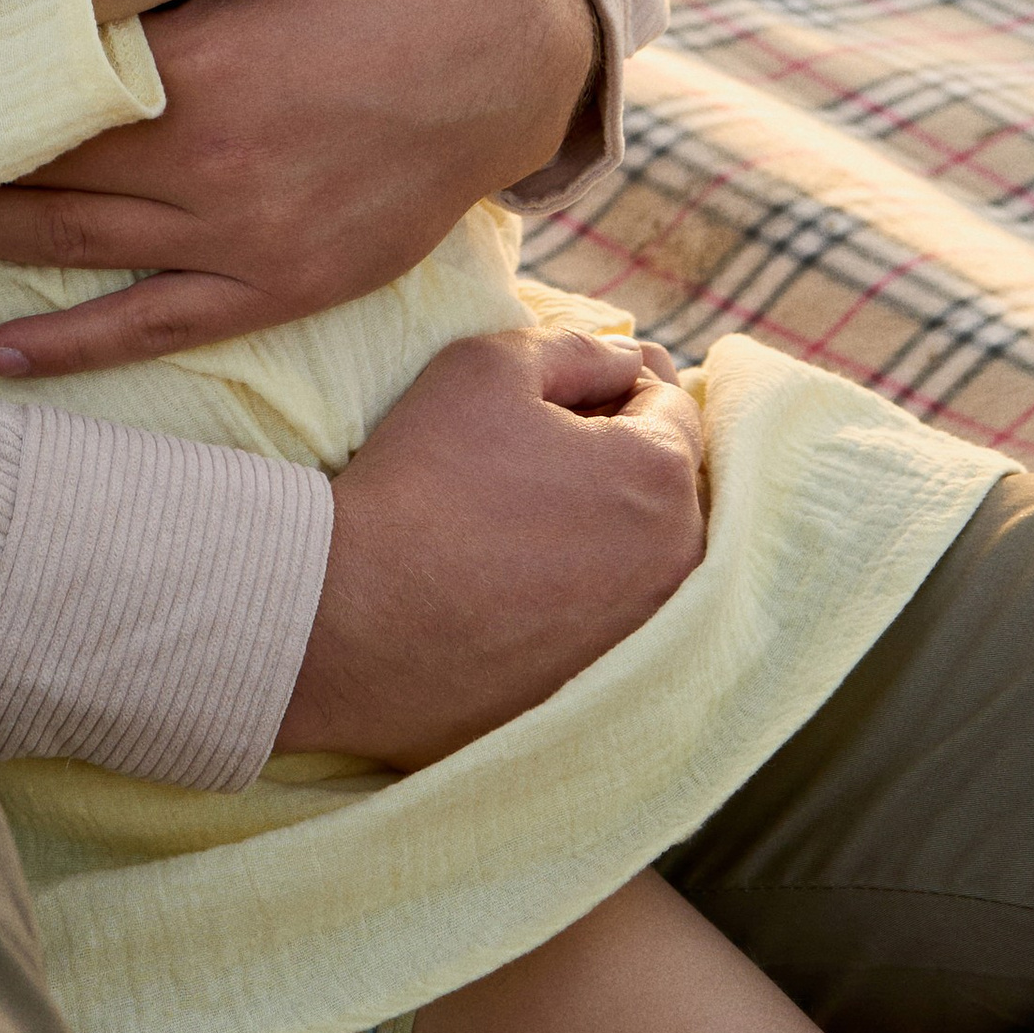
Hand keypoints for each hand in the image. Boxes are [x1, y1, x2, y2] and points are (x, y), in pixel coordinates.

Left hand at [0, 0, 599, 374]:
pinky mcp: (276, 284)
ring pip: (78, 249)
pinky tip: (3, 354)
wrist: (487, 62)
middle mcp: (202, 159)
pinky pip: (156, 325)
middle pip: (41, 173)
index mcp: (189, 69)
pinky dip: (74, 345)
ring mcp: (238, 232)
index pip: (40, 88)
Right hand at [277, 326, 705, 763]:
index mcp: (662, 475)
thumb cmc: (424, 476)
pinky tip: (518, 574)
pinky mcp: (605, 683)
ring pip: (644, 550)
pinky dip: (582, 587)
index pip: (668, 404)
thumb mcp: (489, 366)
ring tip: (522, 513)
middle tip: (532, 450)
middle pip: (665, 481)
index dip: (609, 385)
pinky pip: (613, 614)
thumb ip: (577, 349)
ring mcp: (646, 632)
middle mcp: (678, 562)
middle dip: (616, 453)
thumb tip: (630, 359)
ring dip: (604, 521)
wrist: (355, 615)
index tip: (544, 402)